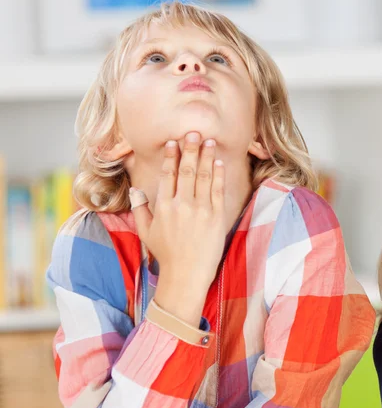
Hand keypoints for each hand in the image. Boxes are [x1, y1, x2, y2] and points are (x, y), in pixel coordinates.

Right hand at [131, 133, 226, 324]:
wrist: (186, 274)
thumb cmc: (166, 254)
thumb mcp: (146, 232)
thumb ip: (141, 209)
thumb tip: (135, 191)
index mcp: (163, 206)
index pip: (168, 175)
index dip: (171, 157)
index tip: (173, 143)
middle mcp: (181, 205)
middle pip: (186, 171)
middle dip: (190, 150)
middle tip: (194, 132)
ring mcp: (200, 210)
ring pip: (202, 177)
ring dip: (206, 157)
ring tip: (209, 141)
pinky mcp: (215, 217)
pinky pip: (217, 191)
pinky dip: (218, 175)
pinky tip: (219, 163)